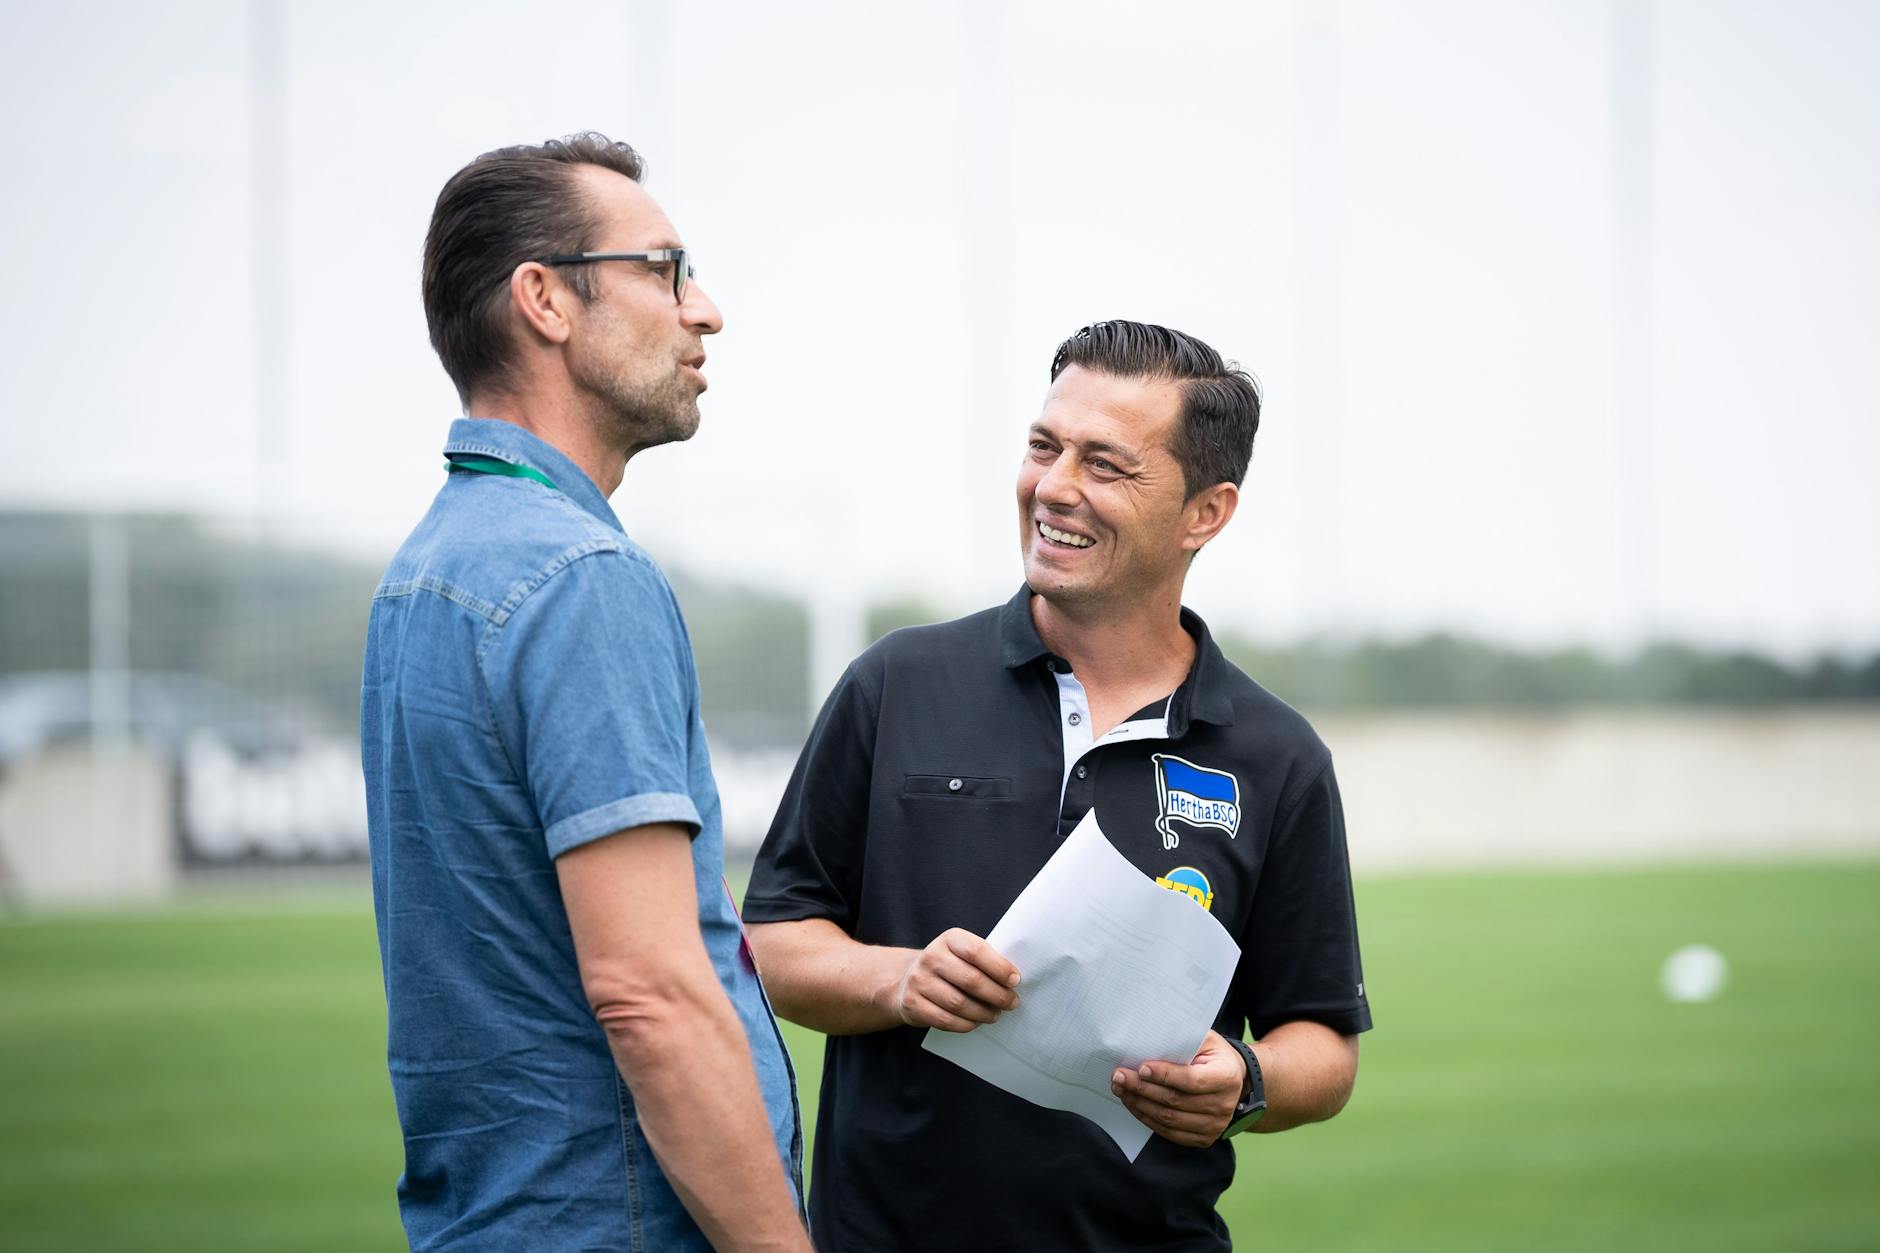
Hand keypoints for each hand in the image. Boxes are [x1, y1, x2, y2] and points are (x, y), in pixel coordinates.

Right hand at [892, 928, 1020, 1032]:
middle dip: (997, 995)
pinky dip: (966, 1024)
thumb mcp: (963, 953)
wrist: (908, 979)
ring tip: (995, 1014)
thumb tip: (1012, 981)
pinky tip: (976, 1022)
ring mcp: (919, 980)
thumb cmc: (949, 967)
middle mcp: (931, 956)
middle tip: (1012, 1003)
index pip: (976, 951)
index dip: (999, 967)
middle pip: (971, 980)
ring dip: (983, 1013)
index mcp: (949, 939)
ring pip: (959, 1003)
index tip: (1016, 981)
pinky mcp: (912, 1004)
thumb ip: (985, 961)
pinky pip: (945, 1020)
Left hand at [1111, 1029, 1245, 1147]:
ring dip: (1140, 1104)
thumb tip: (1149, 1040)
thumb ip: (1183, 1039)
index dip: (1164, 1075)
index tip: (1141, 1067)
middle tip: (1119, 1076)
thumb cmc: (1214, 1055)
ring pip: (1169, 1119)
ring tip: (1121, 1089)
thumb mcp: (1205, 1039)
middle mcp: (1223, 1105)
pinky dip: (1148, 1119)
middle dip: (1142, 1088)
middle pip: (1175, 1101)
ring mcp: (1214, 1125)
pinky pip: (1170, 1133)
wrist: (1234, 1080)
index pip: (1190, 1080)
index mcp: (1226, 1077)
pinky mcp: (1203, 1138)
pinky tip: (1134, 1104)